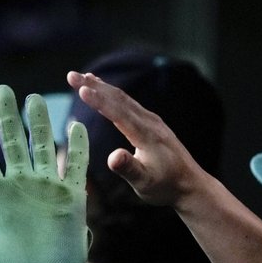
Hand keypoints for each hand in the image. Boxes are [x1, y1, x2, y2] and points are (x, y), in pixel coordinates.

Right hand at [67, 70, 206, 209]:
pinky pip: (128, 103)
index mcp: (146, 135)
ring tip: (82, 77)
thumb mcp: (144, 183)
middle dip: (94, 85)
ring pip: (123, 98)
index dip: (99, 100)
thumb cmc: (165, 186)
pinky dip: (112, 94)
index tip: (80, 89)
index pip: (119, 113)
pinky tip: (104, 90)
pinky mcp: (151, 123)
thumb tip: (112, 157)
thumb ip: (129, 169)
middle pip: (119, 99)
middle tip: (71, 76)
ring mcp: (151, 121)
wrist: (190, 185)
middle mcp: (149, 122)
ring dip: (101, 86)